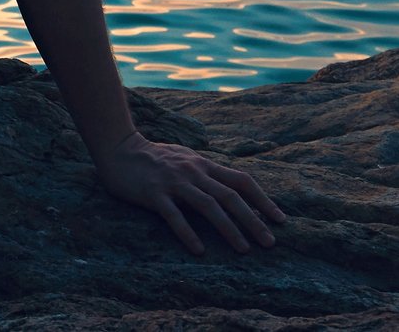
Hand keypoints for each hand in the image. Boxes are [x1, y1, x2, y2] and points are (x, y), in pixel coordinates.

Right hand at [94, 130, 286, 254]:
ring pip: (208, 206)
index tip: (280, 220)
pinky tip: (198, 250)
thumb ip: (205, 171)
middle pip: (230, 196)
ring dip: (229, 228)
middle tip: (269, 243)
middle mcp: (193, 172)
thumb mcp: (185, 157)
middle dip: (253, 220)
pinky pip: (174, 215)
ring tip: (243, 250)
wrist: (118, 148)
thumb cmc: (153, 156)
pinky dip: (188, 233)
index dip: (262, 200)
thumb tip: (230, 186)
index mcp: (203, 165)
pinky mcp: (153, 193)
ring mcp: (174, 182)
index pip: (241, 181)